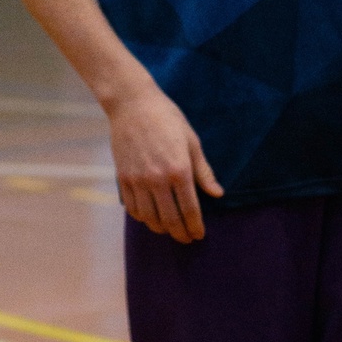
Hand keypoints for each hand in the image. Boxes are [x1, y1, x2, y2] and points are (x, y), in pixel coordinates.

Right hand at [106, 79, 223, 241]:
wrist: (132, 103)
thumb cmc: (166, 118)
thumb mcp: (191, 141)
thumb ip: (203, 171)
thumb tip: (218, 194)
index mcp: (179, 169)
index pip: (190, 210)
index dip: (196, 227)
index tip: (199, 235)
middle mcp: (158, 179)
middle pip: (170, 219)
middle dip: (180, 234)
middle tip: (186, 238)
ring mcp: (138, 180)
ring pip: (150, 218)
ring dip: (161, 228)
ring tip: (169, 229)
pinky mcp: (123, 177)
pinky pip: (133, 208)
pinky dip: (142, 218)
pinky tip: (149, 216)